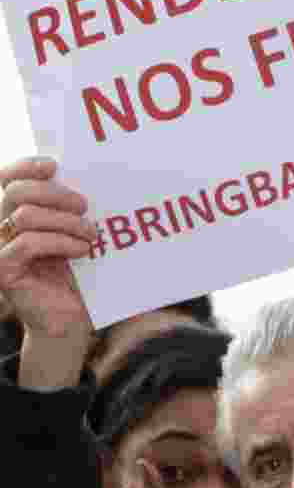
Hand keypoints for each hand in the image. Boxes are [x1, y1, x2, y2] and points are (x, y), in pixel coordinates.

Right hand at [0, 157, 98, 388]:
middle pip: (16, 192)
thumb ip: (69, 211)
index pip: (6, 179)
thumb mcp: (73, 237)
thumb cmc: (76, 278)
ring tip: (91, 233)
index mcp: (14, 215)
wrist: (71, 322)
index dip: (25, 167)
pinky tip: (82, 250)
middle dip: (53, 193)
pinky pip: (29, 243)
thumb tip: (83, 180)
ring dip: (64, 221)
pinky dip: (60, 242)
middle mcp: (0, 229)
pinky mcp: (4, 271)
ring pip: (25, 215)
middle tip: (84, 205)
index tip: (54, 166)